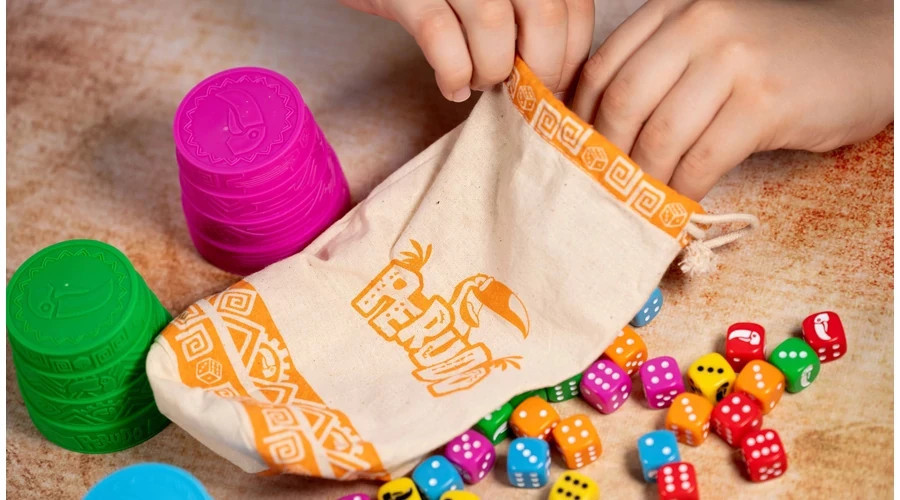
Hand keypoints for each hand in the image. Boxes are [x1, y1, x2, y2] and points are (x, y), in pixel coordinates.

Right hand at [341, 0, 593, 101]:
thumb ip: (530, 13)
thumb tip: (560, 72)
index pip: (573, 5)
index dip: (572, 53)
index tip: (557, 85)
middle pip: (544, 15)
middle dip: (540, 69)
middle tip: (523, 95)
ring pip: (494, 27)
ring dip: (492, 71)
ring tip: (481, 83)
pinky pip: (440, 38)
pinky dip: (453, 74)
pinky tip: (453, 87)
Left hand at [572, 0, 892, 200]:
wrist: (871, 50)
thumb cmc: (783, 56)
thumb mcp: (714, 44)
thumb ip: (662, 69)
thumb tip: (602, 130)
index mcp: (676, 10)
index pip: (603, 67)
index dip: (581, 119)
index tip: (577, 155)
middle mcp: (701, 25)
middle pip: (623, 100)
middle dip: (606, 154)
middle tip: (602, 188)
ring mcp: (735, 60)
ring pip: (660, 133)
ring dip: (645, 178)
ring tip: (640, 201)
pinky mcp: (766, 101)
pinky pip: (703, 157)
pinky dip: (685, 188)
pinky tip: (680, 203)